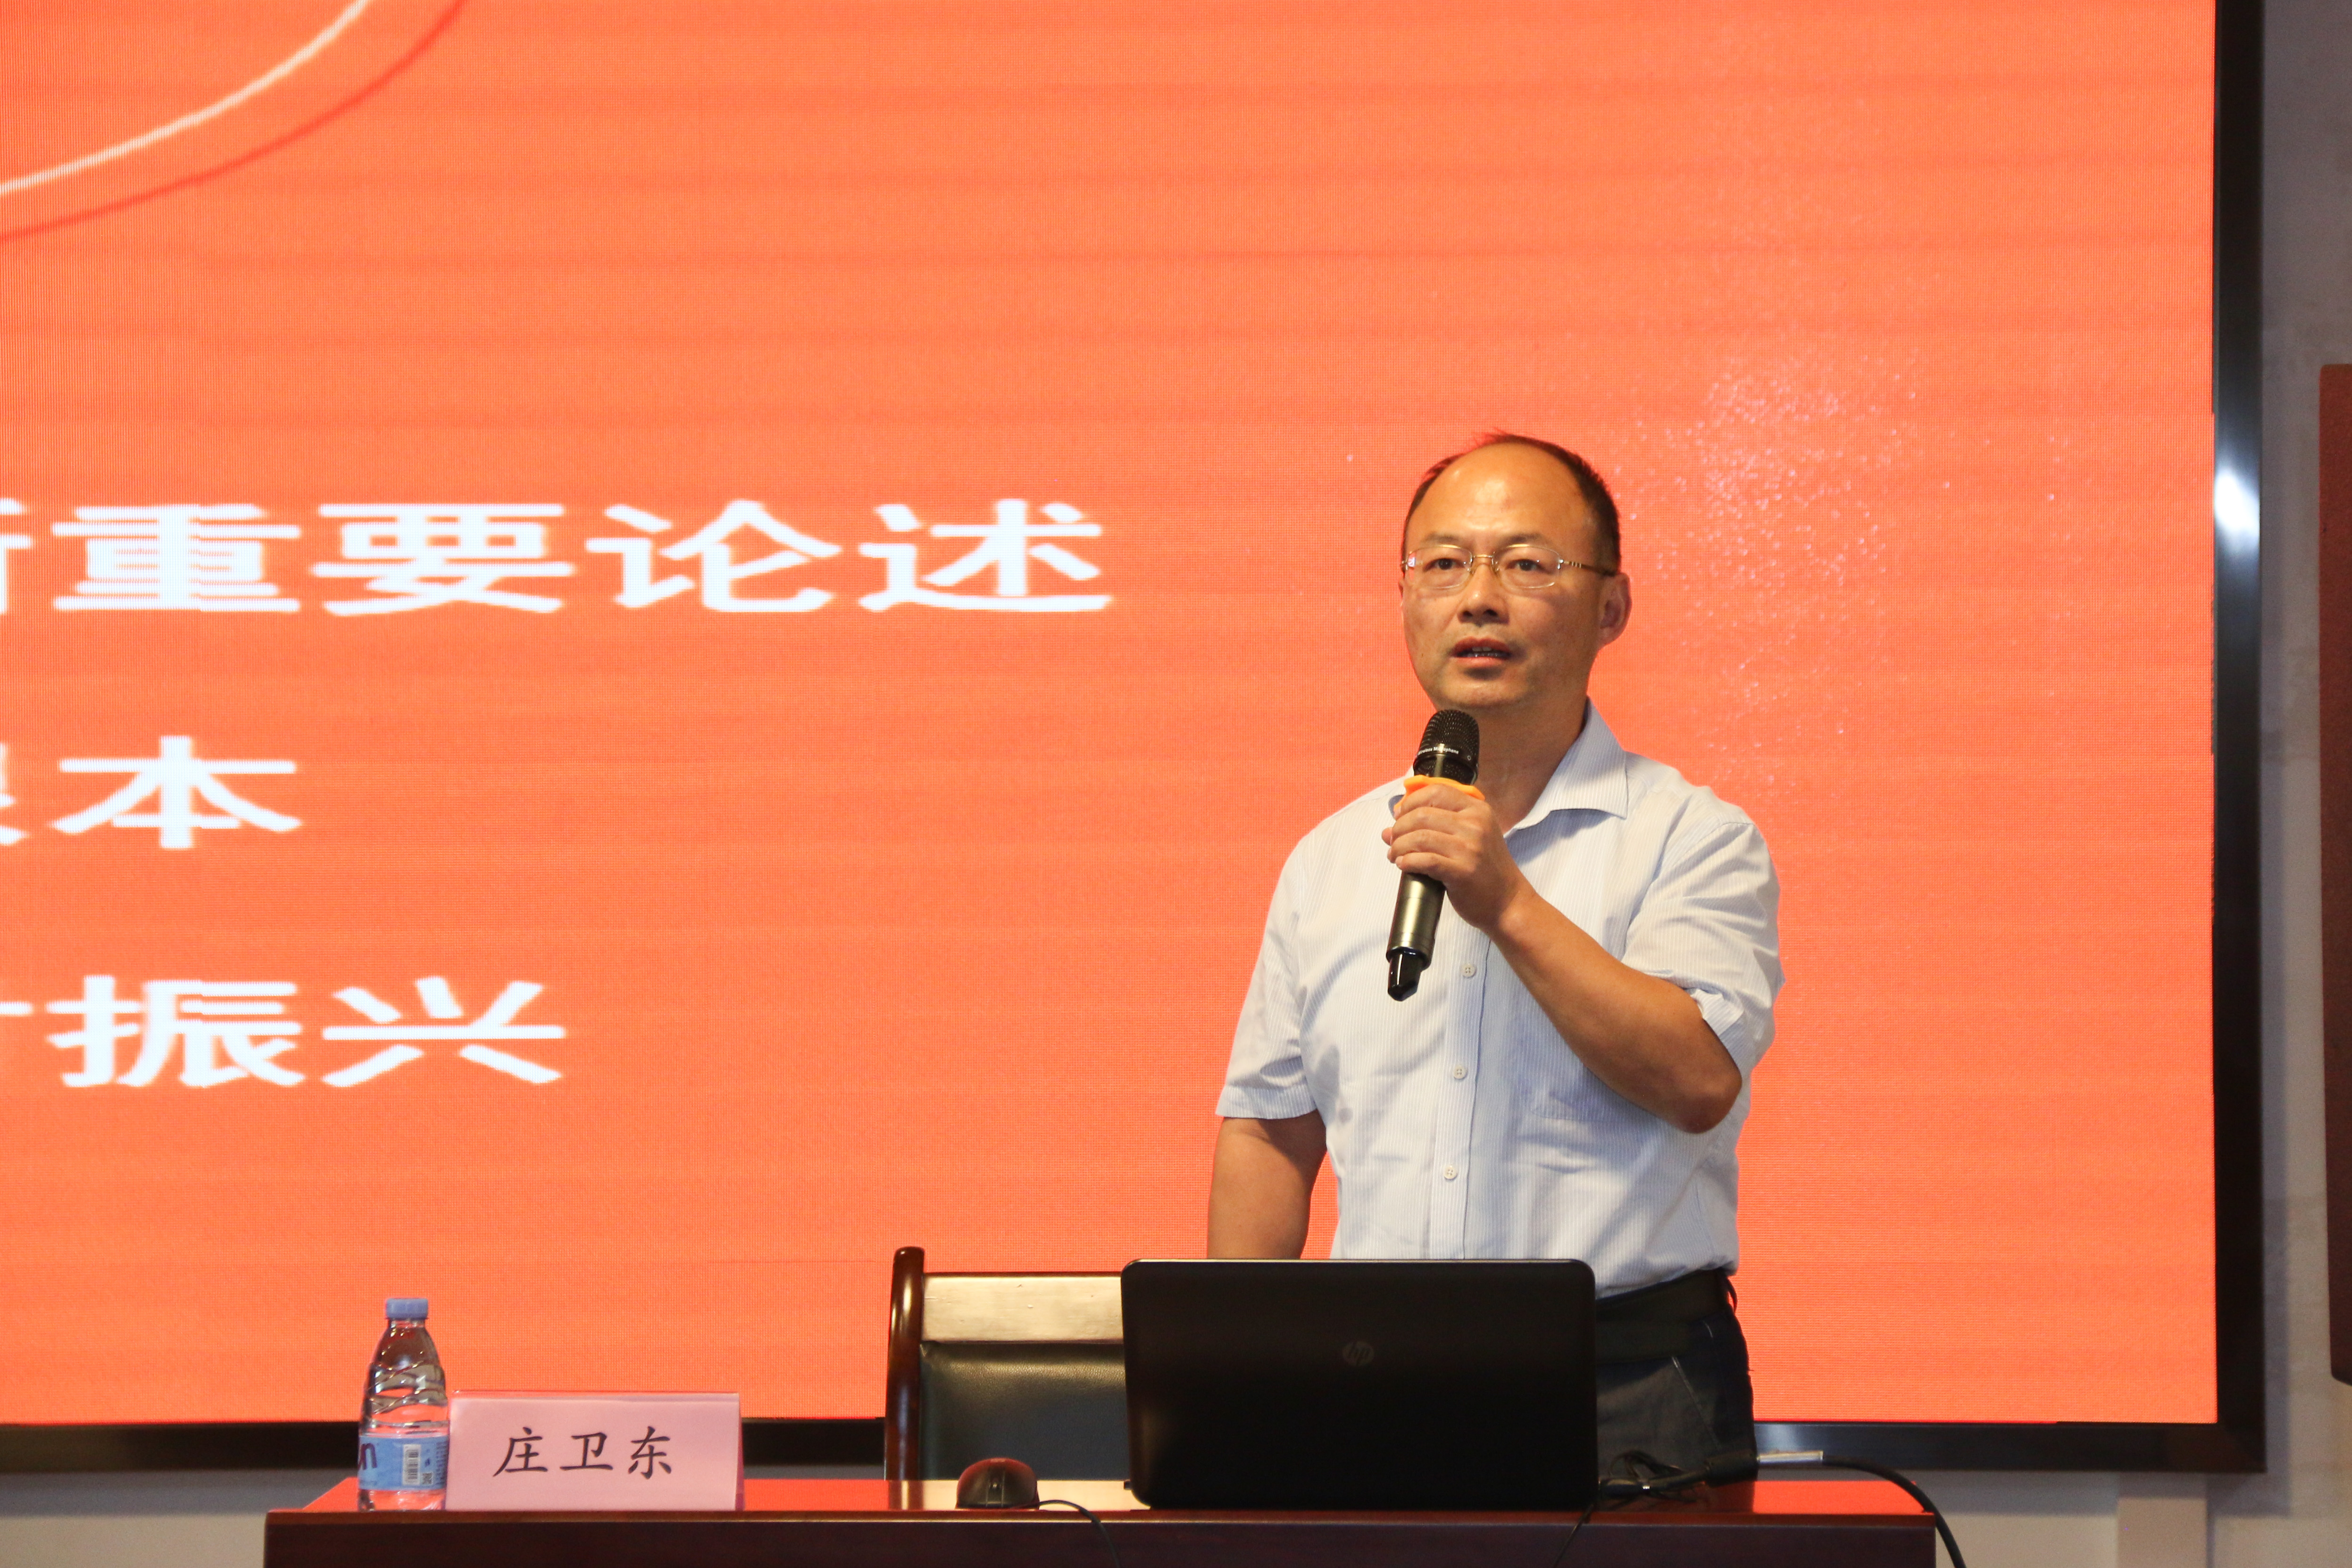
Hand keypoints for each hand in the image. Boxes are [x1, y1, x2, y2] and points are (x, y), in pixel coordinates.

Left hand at [1381, 780, 1528, 932]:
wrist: (1508, 901)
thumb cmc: (1485, 869)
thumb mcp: (1472, 836)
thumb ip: (1437, 826)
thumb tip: (1390, 829)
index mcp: (1478, 810)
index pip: (1436, 792)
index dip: (1410, 802)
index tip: (1398, 815)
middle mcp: (1475, 825)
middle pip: (1422, 814)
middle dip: (1399, 827)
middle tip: (1393, 840)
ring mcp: (1470, 848)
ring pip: (1419, 837)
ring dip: (1399, 846)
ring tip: (1395, 855)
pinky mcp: (1463, 871)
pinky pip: (1425, 860)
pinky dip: (1407, 862)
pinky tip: (1403, 865)